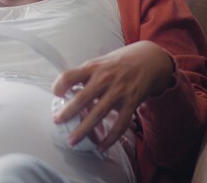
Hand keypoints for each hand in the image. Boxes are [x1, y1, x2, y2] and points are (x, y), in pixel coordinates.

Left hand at [51, 40, 173, 150]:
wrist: (150, 60)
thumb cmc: (120, 63)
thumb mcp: (101, 62)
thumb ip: (86, 75)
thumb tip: (66, 90)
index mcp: (93, 67)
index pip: (70, 75)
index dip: (59, 85)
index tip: (56, 94)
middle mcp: (105, 78)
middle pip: (82, 98)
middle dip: (67, 113)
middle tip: (57, 122)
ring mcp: (119, 91)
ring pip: (98, 114)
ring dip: (83, 130)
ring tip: (72, 140)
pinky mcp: (131, 103)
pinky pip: (119, 124)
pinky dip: (110, 138)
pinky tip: (101, 146)